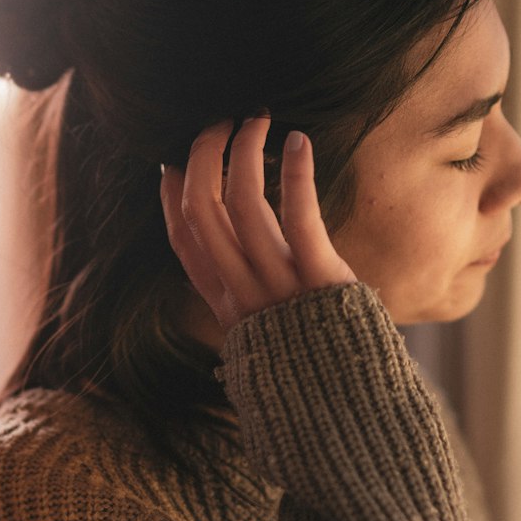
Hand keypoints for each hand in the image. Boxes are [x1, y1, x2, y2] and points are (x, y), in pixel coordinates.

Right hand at [160, 117, 356, 333]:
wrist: (351, 400)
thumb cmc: (312, 354)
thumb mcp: (264, 326)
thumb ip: (243, 287)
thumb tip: (228, 245)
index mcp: (224, 303)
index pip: (182, 240)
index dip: (169, 196)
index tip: (171, 161)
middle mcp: (242, 291)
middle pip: (202, 210)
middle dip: (203, 156)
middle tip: (220, 122)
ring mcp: (278, 285)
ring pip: (243, 203)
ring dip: (245, 151)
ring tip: (259, 119)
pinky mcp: (319, 277)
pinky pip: (299, 216)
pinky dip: (295, 173)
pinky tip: (298, 141)